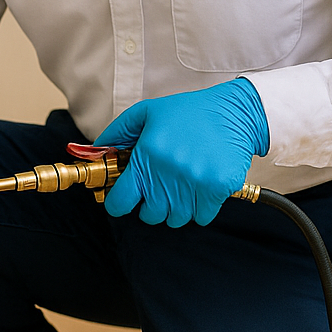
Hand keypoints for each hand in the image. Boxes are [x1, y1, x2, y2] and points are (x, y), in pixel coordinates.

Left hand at [95, 78, 268, 227]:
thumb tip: (96, 151)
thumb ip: (117, 133)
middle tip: (160, 188)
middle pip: (150, 216)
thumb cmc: (188, 112)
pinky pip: (202, 217)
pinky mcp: (217, 189)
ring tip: (182, 186)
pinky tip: (201, 188)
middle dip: (151, 206)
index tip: (124, 200)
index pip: (121, 201)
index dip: (119, 203)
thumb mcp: (146, 113)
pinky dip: (200, 208)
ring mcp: (194, 183)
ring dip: (176, 208)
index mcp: (147, 155)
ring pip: (176, 219)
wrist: (235, 112)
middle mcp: (168, 172)